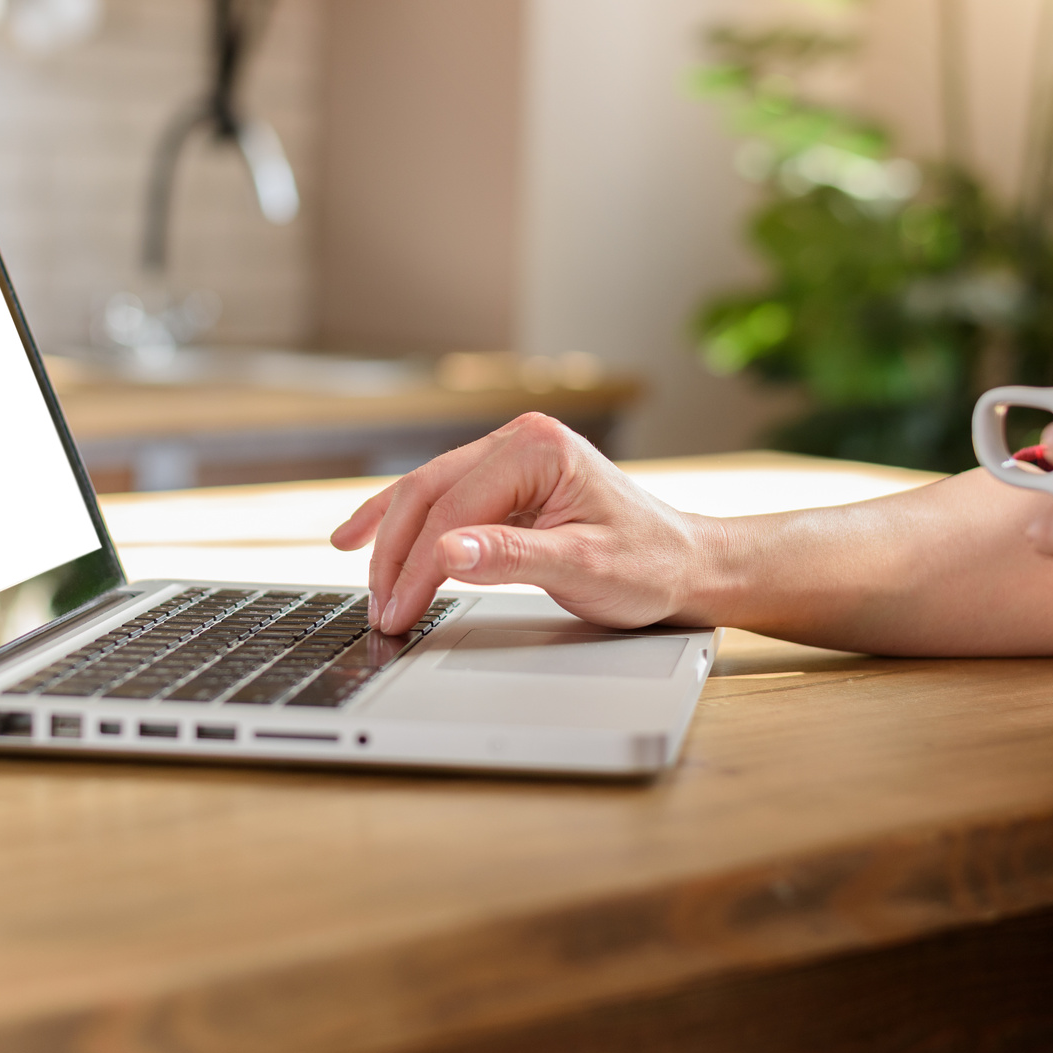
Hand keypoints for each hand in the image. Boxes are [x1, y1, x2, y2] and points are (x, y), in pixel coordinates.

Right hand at [328, 413, 720, 633]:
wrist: (687, 565)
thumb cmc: (650, 564)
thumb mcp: (584, 568)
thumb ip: (512, 558)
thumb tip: (446, 551)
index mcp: (538, 448)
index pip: (453, 510)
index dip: (415, 566)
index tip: (396, 613)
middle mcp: (520, 439)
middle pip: (428, 493)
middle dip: (394, 555)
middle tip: (378, 611)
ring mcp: (511, 457)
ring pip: (426, 493)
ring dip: (391, 540)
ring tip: (365, 583)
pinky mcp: (507, 481)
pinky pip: (442, 500)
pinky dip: (404, 524)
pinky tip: (364, 535)